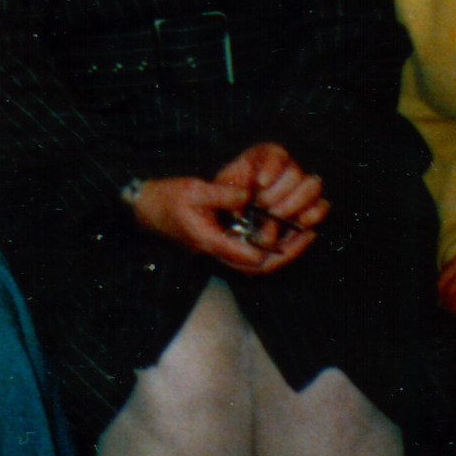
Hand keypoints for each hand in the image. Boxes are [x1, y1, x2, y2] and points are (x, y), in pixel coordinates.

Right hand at [126, 166, 316, 273]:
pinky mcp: (223, 244)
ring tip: (303, 232)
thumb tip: (250, 194)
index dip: (274, 245)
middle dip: (288, 253)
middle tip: (308, 234)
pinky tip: (283, 228)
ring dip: (282, 250)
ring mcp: (221, 250)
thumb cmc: (167, 199)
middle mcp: (219, 252)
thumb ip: (223, 193)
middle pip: (261, 266)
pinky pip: (252, 251)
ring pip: (259, 262)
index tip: (291, 227)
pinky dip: (271, 244)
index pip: (252, 255)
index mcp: (212, 242)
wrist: (147, 210)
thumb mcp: (193, 190)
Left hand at [213, 141, 330, 238]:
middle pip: (295, 172)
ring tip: (275, 217)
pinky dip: (313, 213)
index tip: (260, 183)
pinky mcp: (307, 206)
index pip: (276, 153)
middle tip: (264, 208)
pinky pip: (321, 205)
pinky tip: (300, 223)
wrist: (220, 216)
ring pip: (312, 186)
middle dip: (279, 193)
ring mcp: (298, 186)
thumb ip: (221, 192)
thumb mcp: (208, 191)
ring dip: (294, 204)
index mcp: (261, 157)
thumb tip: (244, 197)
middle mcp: (285, 167)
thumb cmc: (214, 200)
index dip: (272, 166)